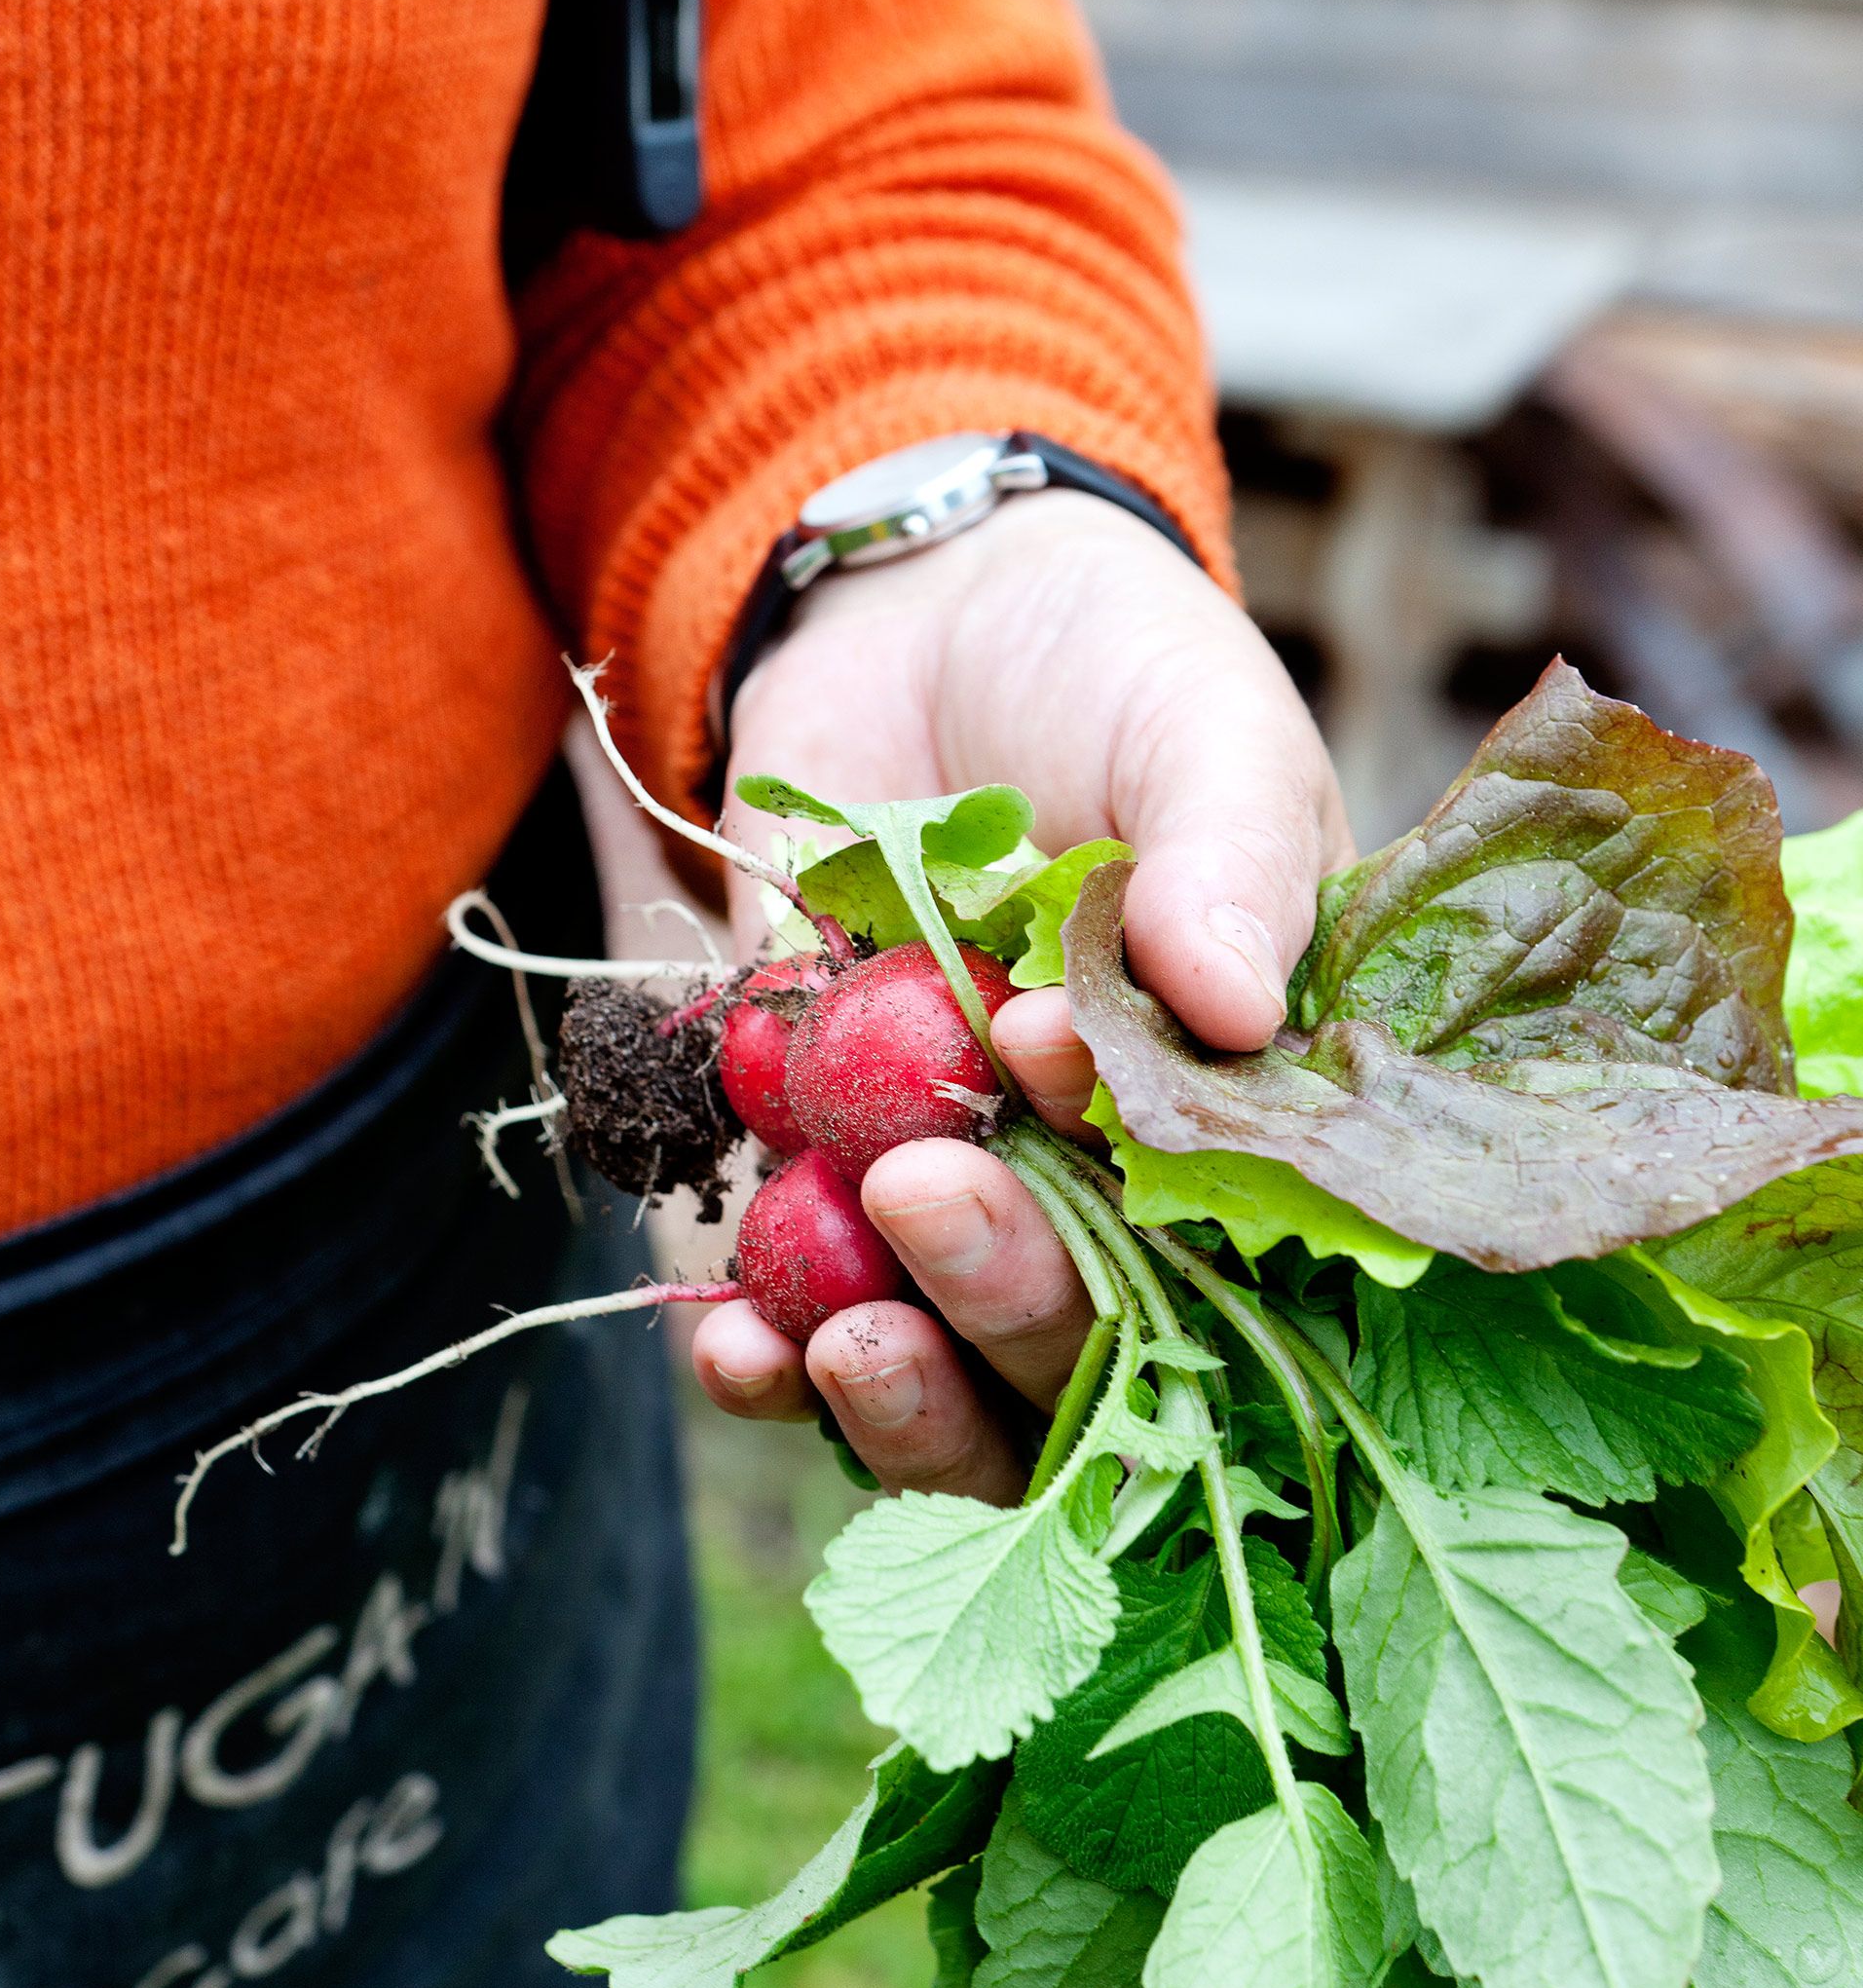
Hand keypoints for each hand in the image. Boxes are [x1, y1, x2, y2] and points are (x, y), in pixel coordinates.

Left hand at [691, 489, 1351, 1496]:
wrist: (920, 609)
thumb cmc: (1113, 667)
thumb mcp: (1202, 732)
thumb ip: (1227, 861)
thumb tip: (1238, 1004)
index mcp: (1250, 1111)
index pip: (1247, 1239)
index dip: (1170, 1221)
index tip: (1052, 1069)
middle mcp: (1122, 1185)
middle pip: (1096, 1333)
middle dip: (1008, 1294)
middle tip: (926, 1195)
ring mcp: (976, 1187)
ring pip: (957, 1361)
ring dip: (896, 1378)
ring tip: (832, 1338)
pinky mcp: (832, 1173)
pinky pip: (811, 1306)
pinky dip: (771, 1349)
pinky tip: (737, 1351)